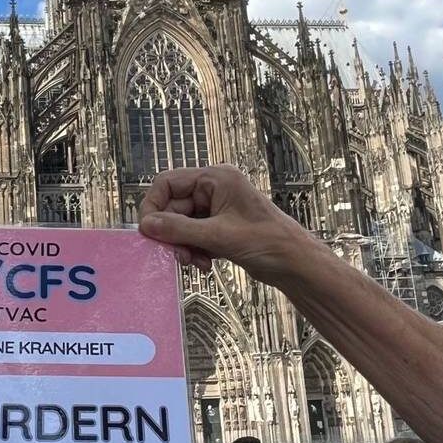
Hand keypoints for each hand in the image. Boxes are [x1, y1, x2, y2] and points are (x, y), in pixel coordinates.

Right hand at [138, 165, 310, 284]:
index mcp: (216, 178)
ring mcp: (216, 208)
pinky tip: (205, 263)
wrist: (296, 263)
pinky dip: (194, 250)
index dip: (153, 206)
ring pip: (181, 224)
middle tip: (177, 255)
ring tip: (195, 262)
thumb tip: (147, 225)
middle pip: (173, 207)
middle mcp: (214, 189)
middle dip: (172, 233)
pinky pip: (193, 235)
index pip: (167, 183)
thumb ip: (179, 229)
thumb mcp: (218, 236)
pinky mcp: (219, 227)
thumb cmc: (267, 242)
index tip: (149, 231)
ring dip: (183, 245)